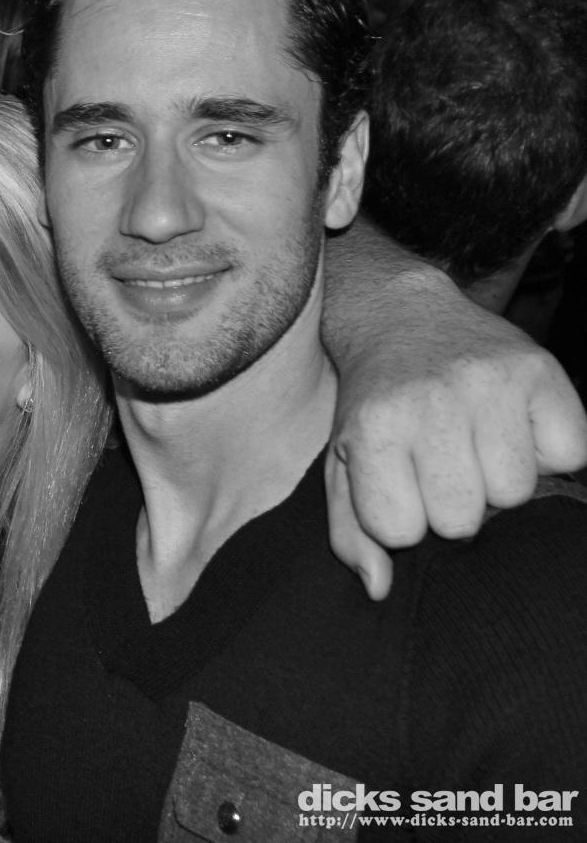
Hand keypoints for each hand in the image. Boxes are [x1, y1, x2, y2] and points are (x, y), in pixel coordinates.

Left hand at [327, 305, 586, 597]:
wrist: (402, 316)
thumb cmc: (374, 405)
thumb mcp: (342, 463)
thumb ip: (352, 532)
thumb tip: (379, 589)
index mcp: (374, 429)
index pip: (401, 530)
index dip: (403, 518)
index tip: (399, 486)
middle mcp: (431, 402)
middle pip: (463, 518)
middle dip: (453, 503)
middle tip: (439, 463)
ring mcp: (490, 383)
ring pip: (516, 491)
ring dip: (499, 479)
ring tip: (475, 444)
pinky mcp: (540, 370)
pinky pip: (568, 454)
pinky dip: (549, 450)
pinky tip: (514, 426)